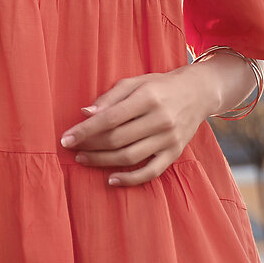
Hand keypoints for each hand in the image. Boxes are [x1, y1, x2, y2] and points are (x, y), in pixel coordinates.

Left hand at [58, 69, 212, 187]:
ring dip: (102, 161)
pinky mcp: (175, 153)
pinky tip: (111, 179)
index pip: (110, 118)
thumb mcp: (134, 82)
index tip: (66, 139)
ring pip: (130, 156)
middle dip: (90, 146)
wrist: (197, 93)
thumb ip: (109, 97)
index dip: (85, 130)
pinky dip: (130, 179)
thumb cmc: (159, 86)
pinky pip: (151, 172)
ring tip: (83, 159)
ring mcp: (169, 139)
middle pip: (117, 139)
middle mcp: (160, 119)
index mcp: (147, 98)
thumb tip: (85, 113)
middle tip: (72, 148)